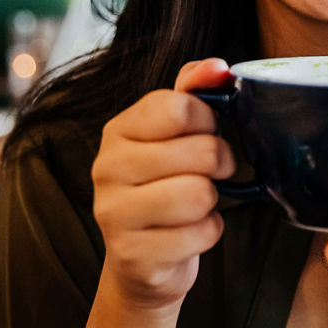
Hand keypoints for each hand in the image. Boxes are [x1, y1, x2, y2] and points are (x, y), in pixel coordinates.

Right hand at [89, 58, 236, 311]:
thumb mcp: (175, 133)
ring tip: (197, 202)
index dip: (207, 120)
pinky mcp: (132, 254)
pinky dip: (208, 233)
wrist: (142, 260)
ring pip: (200, 194)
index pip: (179, 106)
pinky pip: (200, 234)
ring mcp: (113, 213)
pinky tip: (189, 233)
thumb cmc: (165, 184)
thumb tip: (218, 67)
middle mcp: (107, 167)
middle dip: (220, 163)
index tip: (205, 132)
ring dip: (212, 200)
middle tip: (211, 173)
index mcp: (119, 130)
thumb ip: (194, 91)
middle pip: (200, 151)